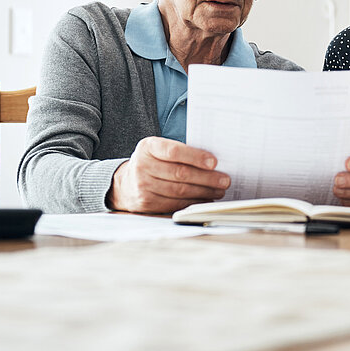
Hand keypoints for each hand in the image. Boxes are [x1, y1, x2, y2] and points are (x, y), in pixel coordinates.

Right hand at [107, 137, 229, 213]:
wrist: (124, 183)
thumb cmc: (151, 162)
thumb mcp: (158, 150)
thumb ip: (179, 152)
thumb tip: (212, 162)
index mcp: (147, 147)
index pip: (173, 152)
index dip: (195, 157)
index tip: (214, 162)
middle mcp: (142, 166)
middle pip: (180, 174)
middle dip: (207, 178)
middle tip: (224, 180)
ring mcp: (143, 186)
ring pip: (180, 191)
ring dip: (204, 192)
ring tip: (219, 190)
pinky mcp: (147, 203)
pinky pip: (175, 203)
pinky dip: (194, 202)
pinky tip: (206, 199)